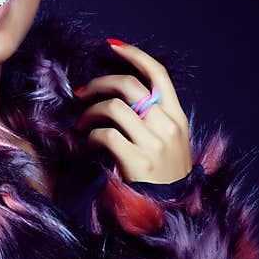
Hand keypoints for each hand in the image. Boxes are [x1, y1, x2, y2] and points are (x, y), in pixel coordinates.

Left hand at [74, 41, 192, 183]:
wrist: (172, 212)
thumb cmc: (165, 178)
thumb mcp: (171, 143)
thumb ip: (155, 120)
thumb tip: (123, 98)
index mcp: (177, 118)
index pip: (158, 74)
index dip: (134, 55)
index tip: (112, 46)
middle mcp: (167, 126)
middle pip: (129, 85)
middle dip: (99, 83)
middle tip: (82, 92)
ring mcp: (153, 143)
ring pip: (114, 108)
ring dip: (90, 112)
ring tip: (82, 123)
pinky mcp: (137, 161)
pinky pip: (105, 135)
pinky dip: (91, 136)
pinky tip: (89, 144)